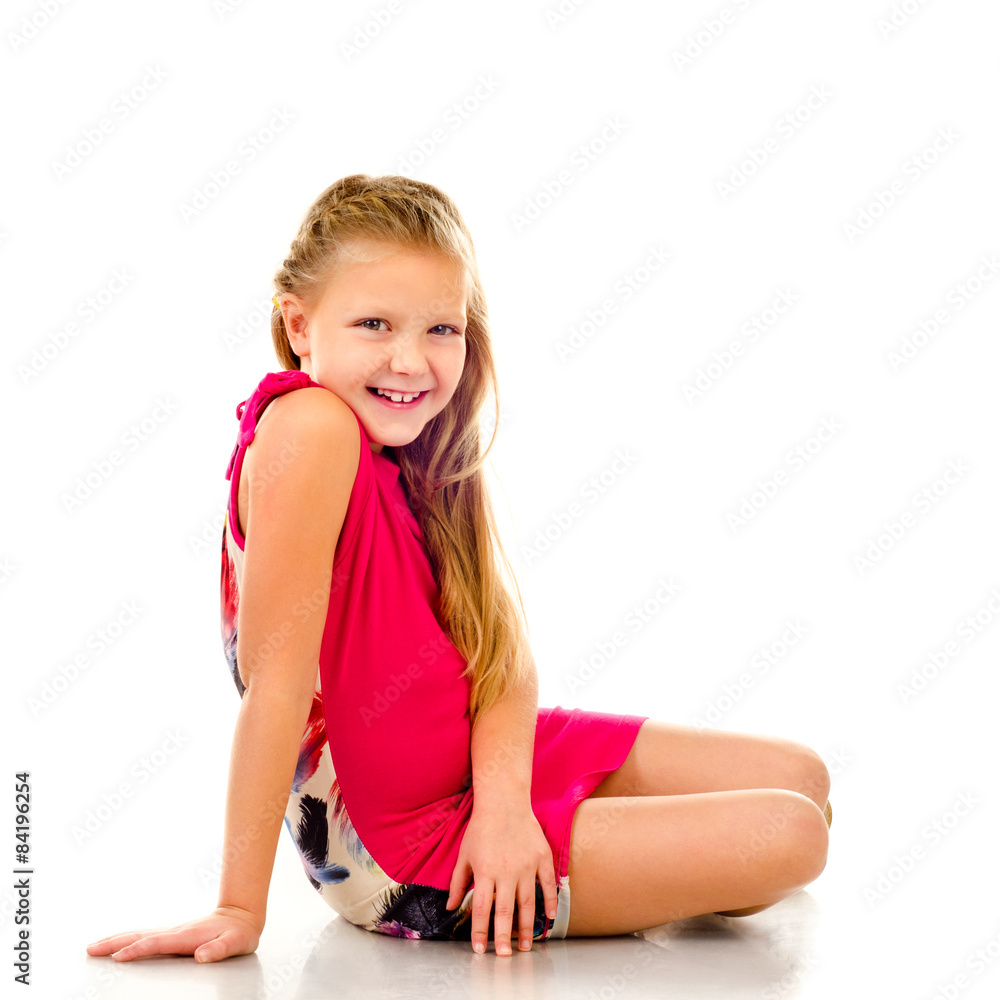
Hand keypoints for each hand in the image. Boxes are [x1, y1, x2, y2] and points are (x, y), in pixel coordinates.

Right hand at [85, 905, 262, 962]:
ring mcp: (172, 932)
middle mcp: (175, 932)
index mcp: (186, 936)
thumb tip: (202, 955)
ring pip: (139, 934)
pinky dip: (127, 940)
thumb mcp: (235, 943)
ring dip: (116, 940)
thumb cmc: (239, 932)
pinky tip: (118, 945)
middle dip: (114, 943)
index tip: (118, 957)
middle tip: (91, 949)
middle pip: (139, 936)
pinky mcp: (172, 935)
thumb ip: (219, 950)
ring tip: (94, 947)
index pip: (156, 943)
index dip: (137, 950)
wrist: (242, 915)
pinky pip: (145, 937)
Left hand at [445, 800, 557, 955]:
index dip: (479, 930)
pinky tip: (549, 918)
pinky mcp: (542, 857)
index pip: (481, 908)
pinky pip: (548, 884)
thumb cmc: (481, 827)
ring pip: (528, 902)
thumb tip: (449, 906)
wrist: (504, 801)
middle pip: (505, 910)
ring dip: (527, 926)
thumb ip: (457, 882)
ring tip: (526, 945)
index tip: (478, 948)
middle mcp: (506, 871)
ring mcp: (526, 865)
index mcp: (485, 871)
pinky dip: (550, 901)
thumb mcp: (464, 854)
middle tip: (505, 955)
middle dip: (504, 936)